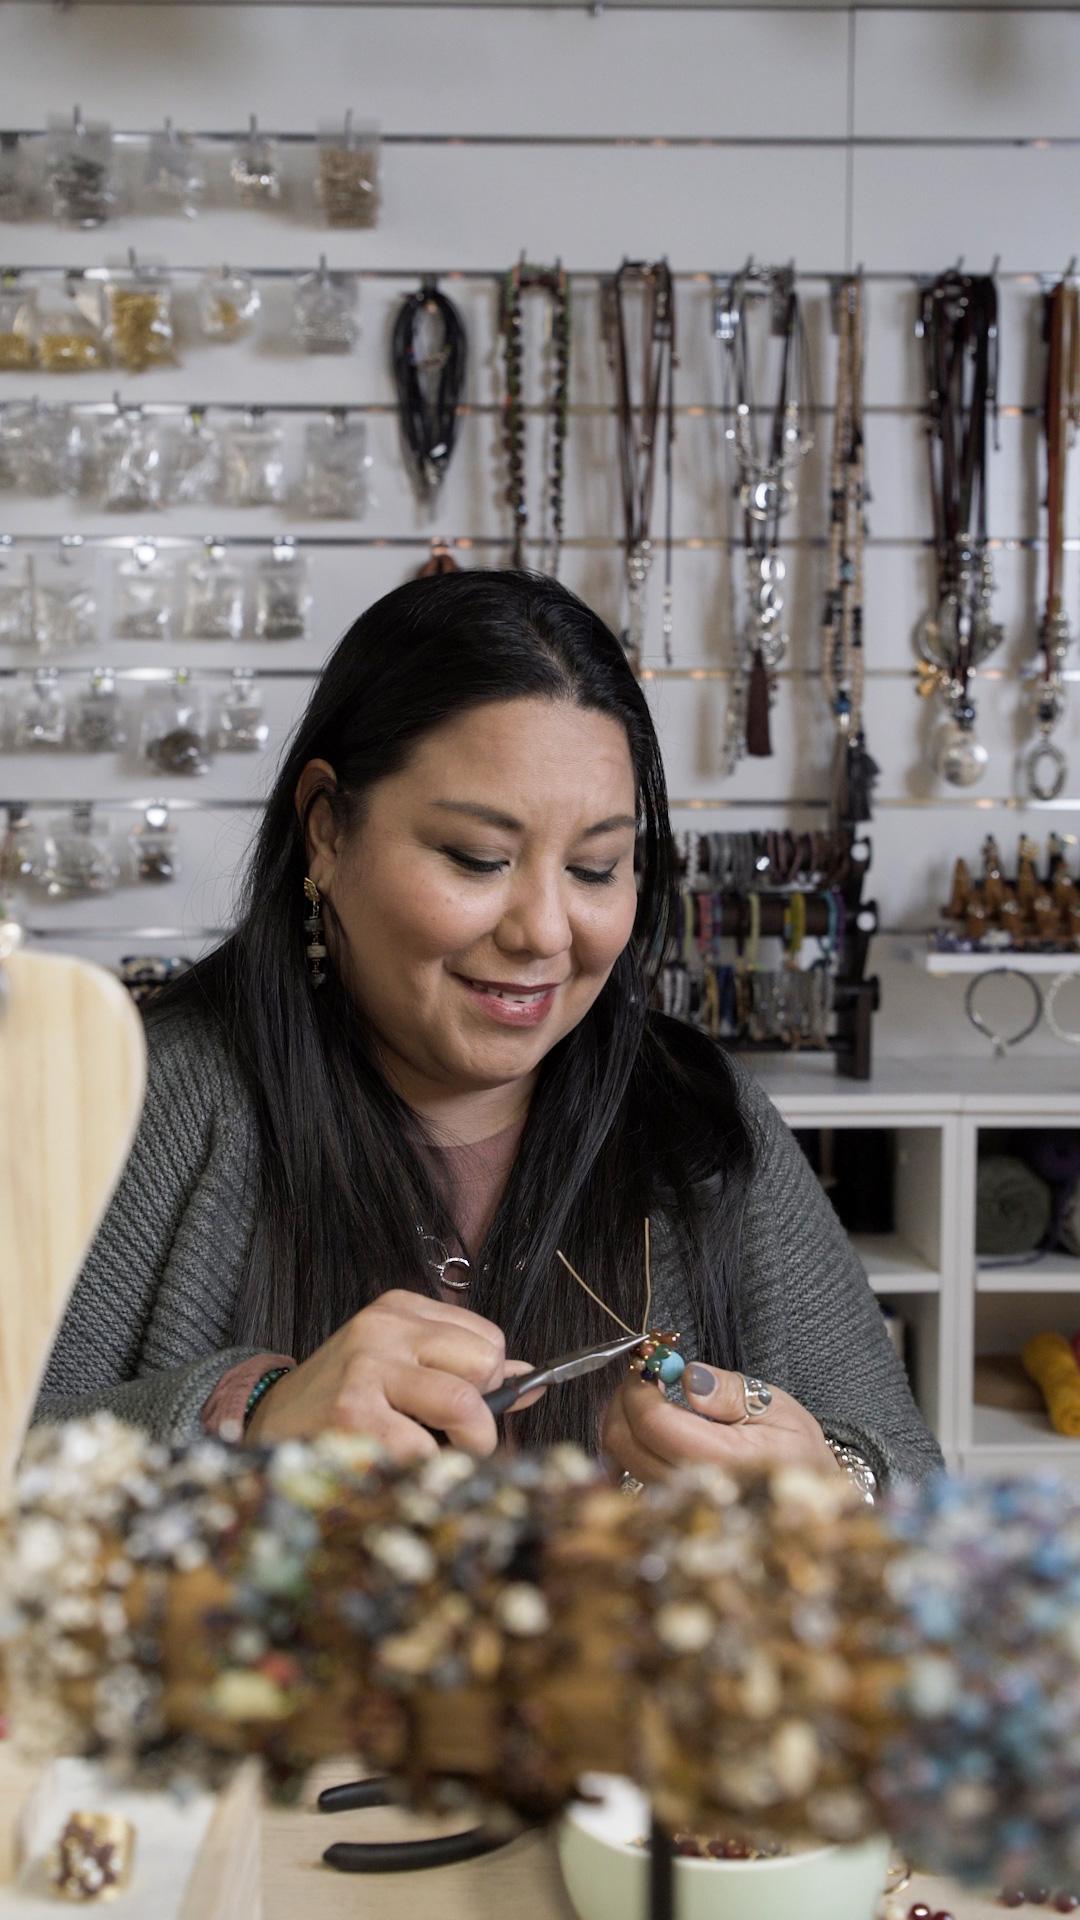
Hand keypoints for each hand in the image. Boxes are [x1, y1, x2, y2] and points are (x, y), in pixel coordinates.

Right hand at [245, 1289, 538, 1460]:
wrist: (267, 1424)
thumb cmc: (344, 1398)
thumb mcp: (400, 1367)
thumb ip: (465, 1372)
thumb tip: (533, 1381)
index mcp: (401, 1309)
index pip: (489, 1338)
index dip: (488, 1381)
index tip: (466, 1404)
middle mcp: (385, 1328)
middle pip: (485, 1362)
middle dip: (483, 1412)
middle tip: (456, 1435)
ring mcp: (367, 1366)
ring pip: (464, 1405)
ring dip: (465, 1446)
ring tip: (439, 1455)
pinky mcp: (352, 1412)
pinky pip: (423, 1449)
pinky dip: (423, 1470)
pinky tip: (397, 1465)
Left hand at [601, 1363, 837, 1486]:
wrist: (808, 1495)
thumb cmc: (796, 1448)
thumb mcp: (776, 1406)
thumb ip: (729, 1392)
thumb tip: (688, 1378)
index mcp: (724, 1462)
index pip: (656, 1424)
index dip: (640, 1387)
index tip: (647, 1363)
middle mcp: (695, 1489)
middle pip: (625, 1445)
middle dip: (622, 1401)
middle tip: (640, 1374)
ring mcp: (679, 1504)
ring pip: (621, 1460)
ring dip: (621, 1420)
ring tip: (646, 1395)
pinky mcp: (670, 1508)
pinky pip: (629, 1474)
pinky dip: (628, 1443)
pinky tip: (648, 1425)